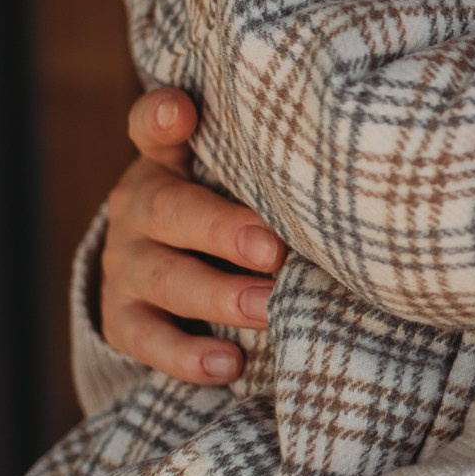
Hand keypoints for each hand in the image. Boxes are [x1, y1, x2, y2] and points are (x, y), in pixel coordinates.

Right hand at [99, 89, 285, 382]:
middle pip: (170, 209)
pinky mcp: (122, 318)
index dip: (162, 117)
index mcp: (166, 162)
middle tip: (273, 251)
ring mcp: (125, 263)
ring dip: (218, 295)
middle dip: (223, 230)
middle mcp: (138, 206)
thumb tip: (352, 176)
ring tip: (267, 308)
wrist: (168, 281)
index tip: (181, 111)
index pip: (151, 128)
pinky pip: (148, 339)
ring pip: (164, 277)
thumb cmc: (228, 215)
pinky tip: (229, 364)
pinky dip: (187, 355)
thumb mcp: (235, 183)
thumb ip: (270, 170)